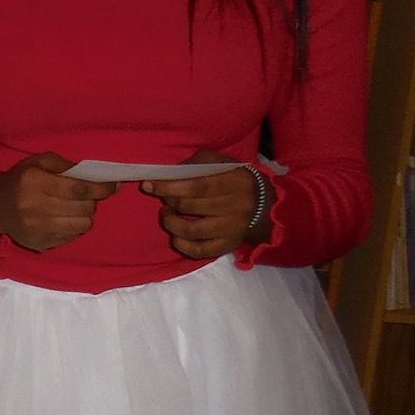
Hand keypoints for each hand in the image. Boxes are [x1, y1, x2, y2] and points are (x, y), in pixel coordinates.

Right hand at [0, 152, 117, 251]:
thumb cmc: (21, 180)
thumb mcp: (38, 162)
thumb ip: (65, 164)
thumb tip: (99, 176)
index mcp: (35, 182)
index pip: (78, 188)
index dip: (100, 188)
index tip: (114, 185)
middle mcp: (35, 207)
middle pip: (84, 208)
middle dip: (91, 201)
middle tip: (84, 196)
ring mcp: (38, 229)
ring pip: (83, 225)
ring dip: (84, 215)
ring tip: (74, 208)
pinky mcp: (41, 244)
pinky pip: (73, 237)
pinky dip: (74, 227)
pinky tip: (63, 219)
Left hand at [141, 150, 266, 258]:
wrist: (265, 205)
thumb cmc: (234, 179)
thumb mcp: (221, 163)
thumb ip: (196, 164)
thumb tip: (167, 174)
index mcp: (234, 181)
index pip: (197, 186)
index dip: (169, 186)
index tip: (149, 185)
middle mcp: (236, 207)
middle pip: (191, 206)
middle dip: (169, 201)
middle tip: (165, 198)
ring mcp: (232, 229)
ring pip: (192, 230)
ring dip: (171, 223)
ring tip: (168, 214)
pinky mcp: (228, 246)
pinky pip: (199, 251)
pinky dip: (181, 244)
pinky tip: (176, 235)